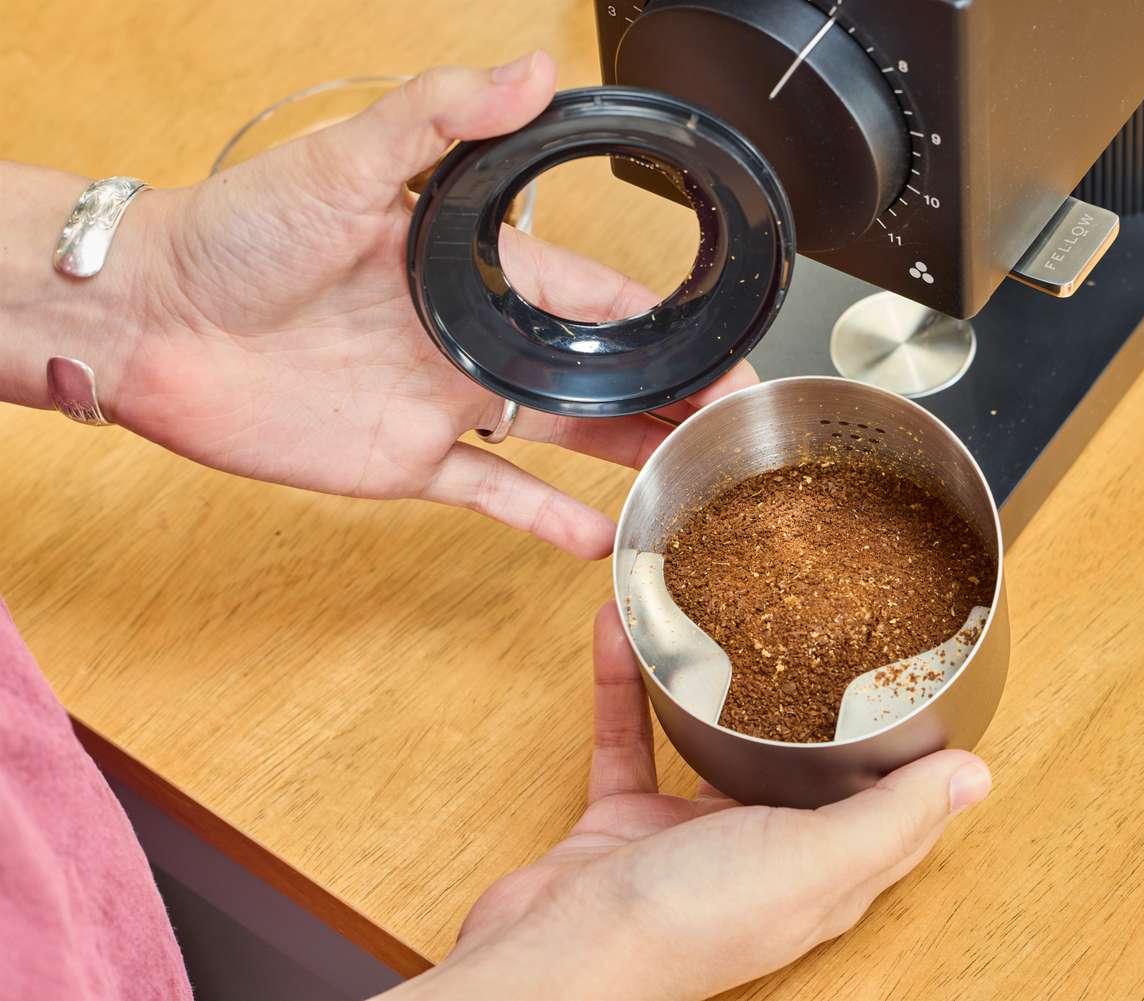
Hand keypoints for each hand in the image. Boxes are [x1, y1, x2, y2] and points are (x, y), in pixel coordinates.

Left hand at [110, 54, 752, 557]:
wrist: (147, 317)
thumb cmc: (235, 230)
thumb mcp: (346, 161)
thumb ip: (442, 116)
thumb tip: (532, 69)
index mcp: (470, 267)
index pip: (595, 296)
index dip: (664, 323)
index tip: (724, 345)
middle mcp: (468, 336)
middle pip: (594, 374)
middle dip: (666, 397)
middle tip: (731, 425)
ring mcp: (442, 403)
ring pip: (559, 436)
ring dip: (624, 455)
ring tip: (688, 479)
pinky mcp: (403, 460)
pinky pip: (489, 495)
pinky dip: (541, 519)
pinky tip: (596, 537)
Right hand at [387, 604, 992, 1000]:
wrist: (556, 960)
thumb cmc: (687, 922)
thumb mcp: (812, 861)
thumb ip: (891, 818)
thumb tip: (977, 777)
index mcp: (822, 871)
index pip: (887, 806)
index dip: (910, 750)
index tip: (918, 674)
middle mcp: (761, 854)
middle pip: (798, 765)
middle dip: (804, 693)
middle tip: (810, 618)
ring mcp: (687, 839)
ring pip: (710, 741)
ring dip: (710, 680)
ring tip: (718, 613)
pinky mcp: (623, 823)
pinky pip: (630, 739)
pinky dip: (625, 685)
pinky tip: (619, 632)